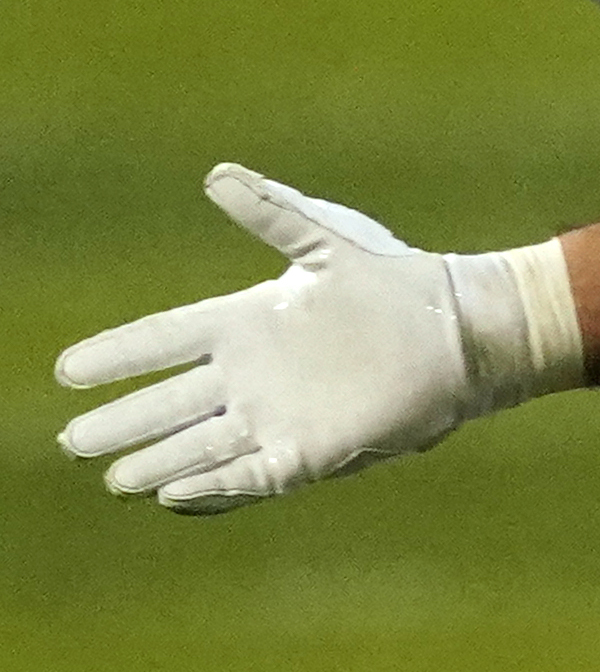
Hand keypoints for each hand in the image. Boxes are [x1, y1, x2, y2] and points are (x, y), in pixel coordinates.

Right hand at [51, 165, 578, 511]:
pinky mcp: (313, 449)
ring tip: (114, 479)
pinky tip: (175, 496)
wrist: (460, 330)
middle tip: (73, 439)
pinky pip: (250, 474)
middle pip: (168, 404)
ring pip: (199, 446)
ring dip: (157, 462)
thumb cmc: (396, 279)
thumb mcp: (330, 239)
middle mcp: (251, 375)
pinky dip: (213, 486)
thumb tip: (217, 175)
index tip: (66, 369)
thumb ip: (272, 211)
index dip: (116, 356)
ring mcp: (279, 415)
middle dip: (121, 422)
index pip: (162, 341)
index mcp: (245, 322)